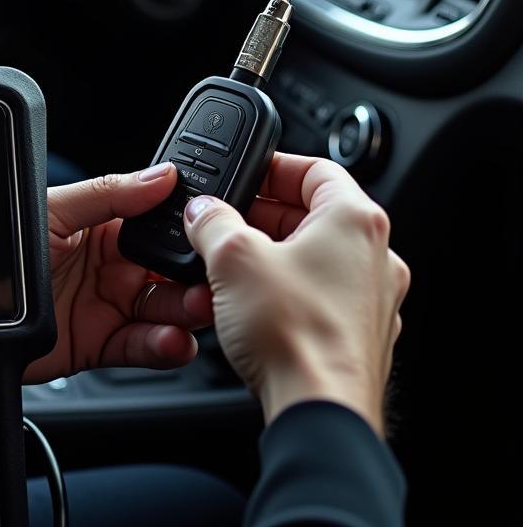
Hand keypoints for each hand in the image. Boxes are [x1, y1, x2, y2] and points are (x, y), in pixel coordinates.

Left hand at [24, 162, 212, 384]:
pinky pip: (140, 346)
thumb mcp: (56, 209)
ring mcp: (107, 305)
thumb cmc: (4, 245)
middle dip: (193, 276)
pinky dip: (162, 347)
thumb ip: (109, 193)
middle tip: (210, 280)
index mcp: (104, 226)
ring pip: (162, 310)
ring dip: (184, 312)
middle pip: (168, 271)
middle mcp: (111, 266)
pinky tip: (173, 341)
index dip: (186, 231)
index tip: (211, 232)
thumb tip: (160, 173)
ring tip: (195, 310)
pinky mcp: (99, 344)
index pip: (158, 226)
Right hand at [183, 153, 410, 435]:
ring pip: (316, 258)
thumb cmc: (295, 335)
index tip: (244, 175)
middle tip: (225, 221)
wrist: (319, 413)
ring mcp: (373, 300)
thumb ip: (212, 221)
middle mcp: (376, 257)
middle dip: (263, 215)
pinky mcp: (361, 337)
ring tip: (230, 265)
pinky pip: (321, 297)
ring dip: (272, 254)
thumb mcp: (231, 257)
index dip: (272, 167)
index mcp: (355, 220)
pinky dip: (287, 291)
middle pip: (314, 214)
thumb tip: (203, 211)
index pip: (315, 168)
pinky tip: (252, 305)